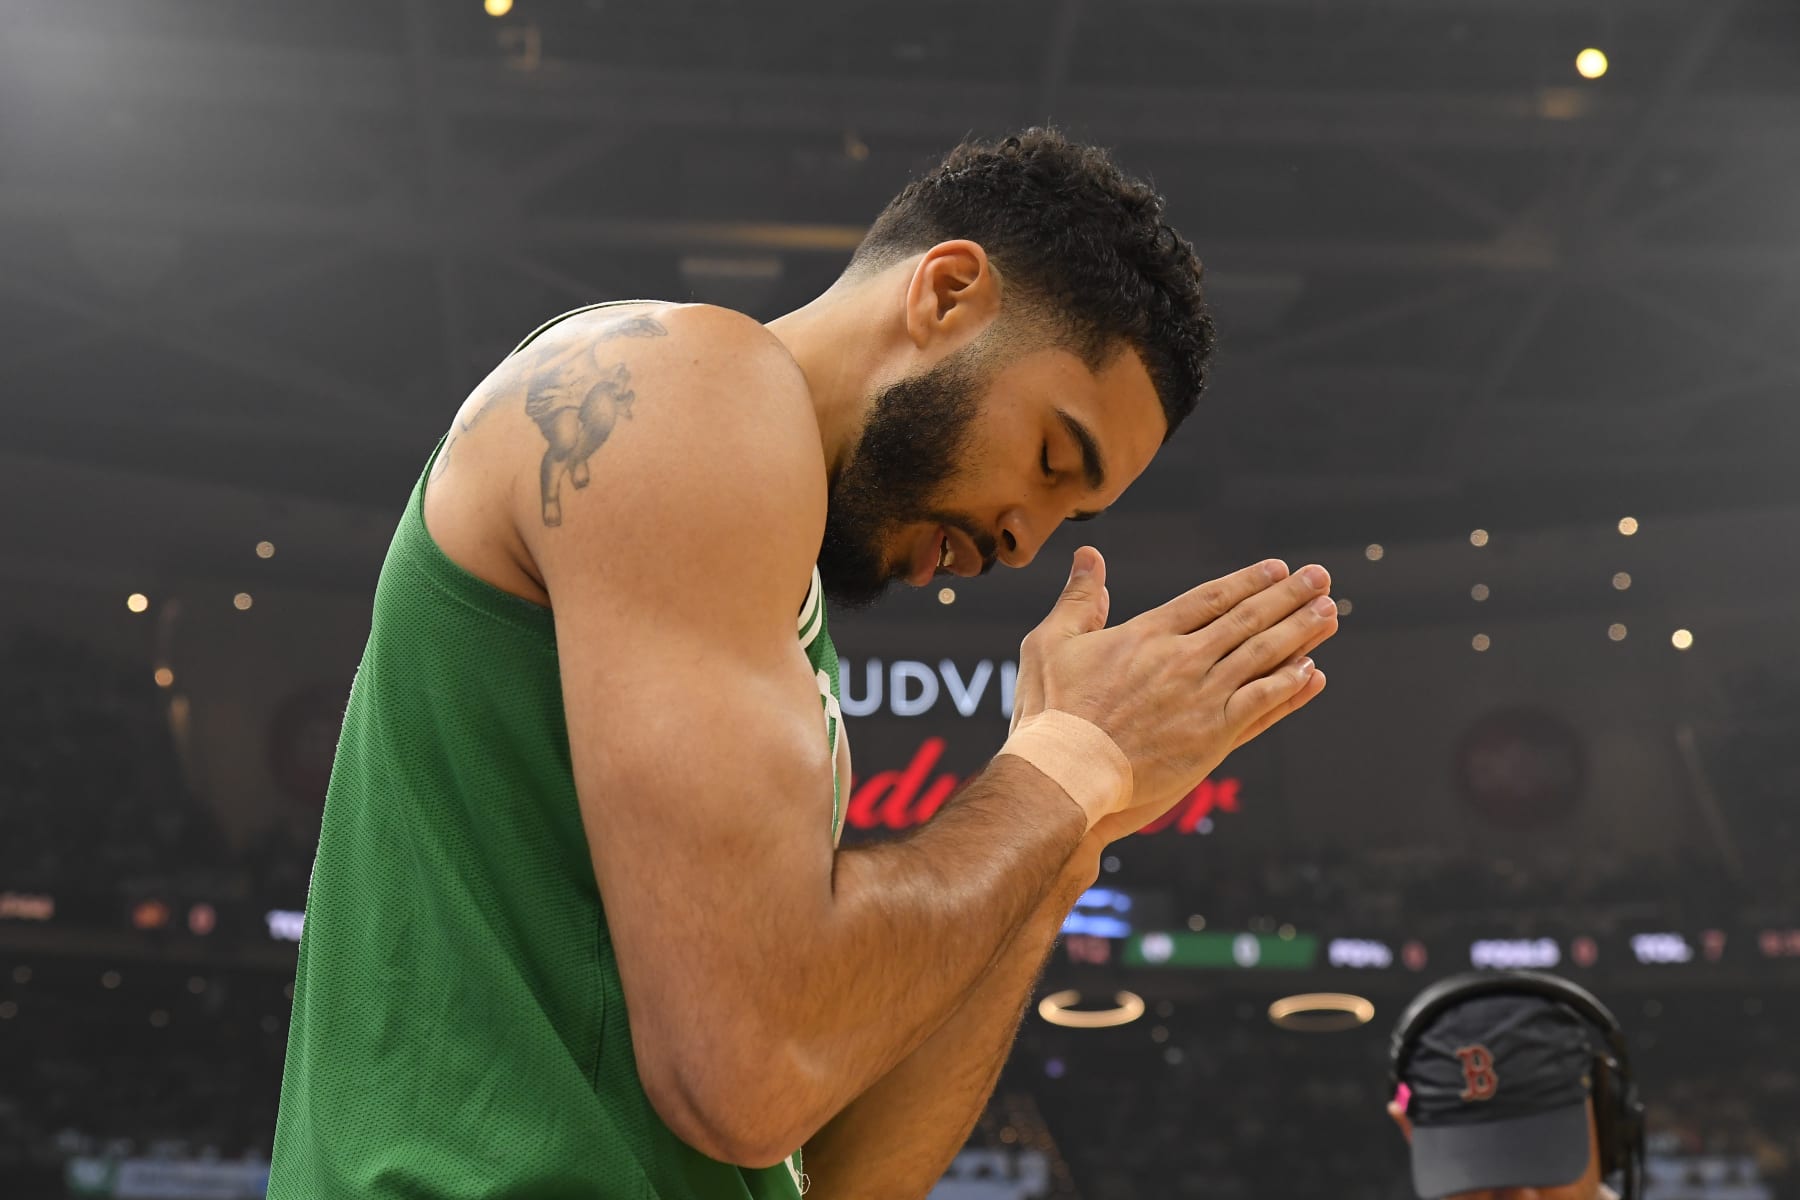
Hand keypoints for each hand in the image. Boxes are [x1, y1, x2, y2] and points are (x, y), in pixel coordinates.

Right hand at [1012, 548, 1335, 838]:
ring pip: (1263, 656)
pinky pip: (1261, 704)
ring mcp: (1201, 699)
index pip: (1210, 598)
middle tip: (1321, 578)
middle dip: (1289, 596)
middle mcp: (1182, 660)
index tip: (1278, 569)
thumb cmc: (1049, 713)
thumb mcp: (1050, 643)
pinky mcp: (1212, 738)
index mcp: (1147, 634)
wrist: (1064, 776)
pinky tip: (1312, 672)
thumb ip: (1078, 600)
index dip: (1248, 582)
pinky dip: (1289, 686)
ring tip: (1329, 613)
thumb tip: (1088, 556)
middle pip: (1247, 620)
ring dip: (1300, 632)